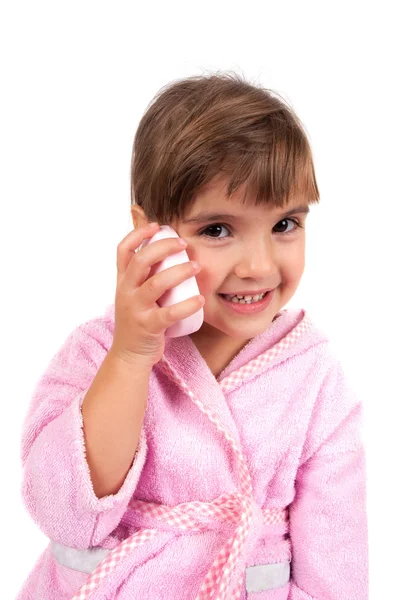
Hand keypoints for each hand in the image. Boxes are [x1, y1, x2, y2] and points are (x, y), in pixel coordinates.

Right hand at [110, 222, 202, 368]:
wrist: (129, 355)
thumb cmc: (138, 320)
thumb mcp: (134, 294)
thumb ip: (143, 276)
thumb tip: (164, 250)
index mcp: (123, 281)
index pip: (123, 250)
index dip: (138, 234)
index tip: (157, 225)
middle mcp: (126, 292)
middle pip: (141, 261)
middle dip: (163, 247)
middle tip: (183, 243)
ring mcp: (135, 309)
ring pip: (156, 284)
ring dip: (179, 272)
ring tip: (196, 267)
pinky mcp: (148, 326)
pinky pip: (168, 314)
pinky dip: (187, 305)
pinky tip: (200, 299)